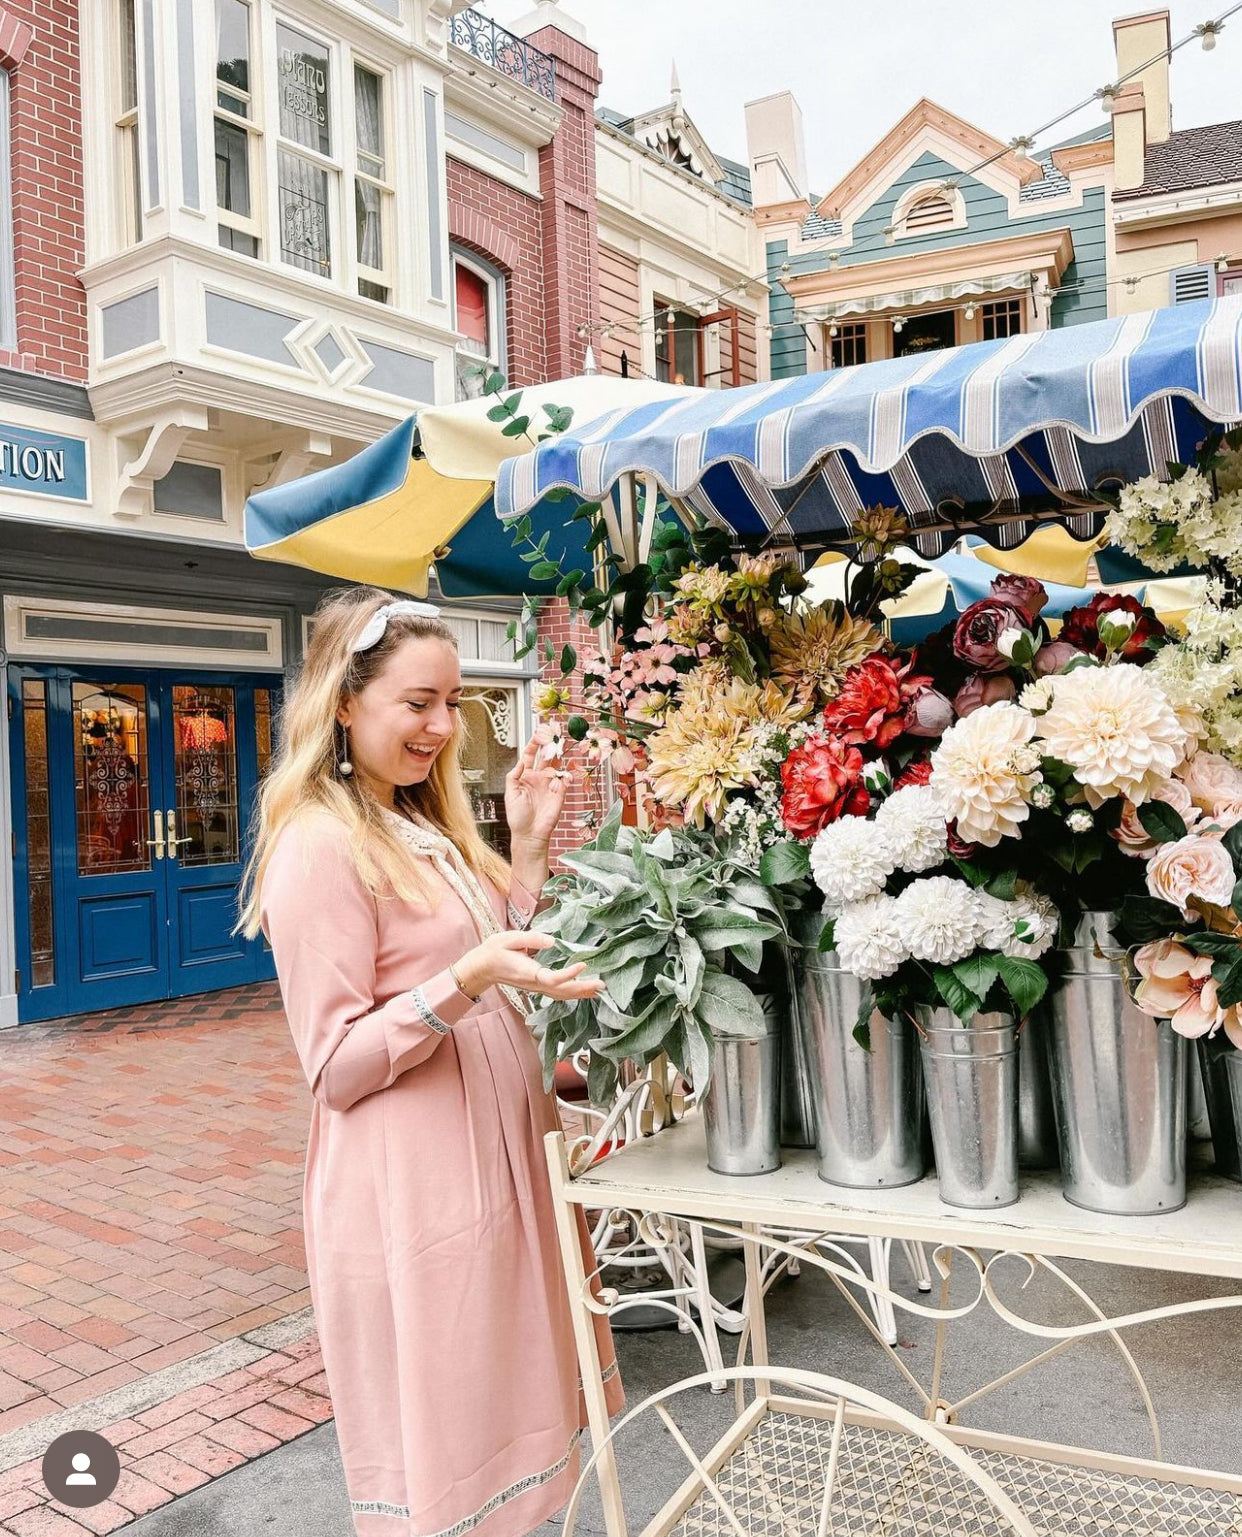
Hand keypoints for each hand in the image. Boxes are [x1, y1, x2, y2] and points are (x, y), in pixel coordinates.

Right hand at [456, 931, 603, 1001]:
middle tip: (602, 984)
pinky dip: (573, 993)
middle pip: (562, 991)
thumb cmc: (494, 950)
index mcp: (527, 972)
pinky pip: (558, 993)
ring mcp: (535, 988)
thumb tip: (553, 941)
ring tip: (599, 989)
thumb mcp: (509, 938)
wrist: (482, 967)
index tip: (583, 964)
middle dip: (583, 988)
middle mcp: (533, 984)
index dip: (569, 974)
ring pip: (561, 995)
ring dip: (581, 993)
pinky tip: (584, 990)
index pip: (551, 978)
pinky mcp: (537, 987)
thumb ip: (531, 939)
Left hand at [504, 737, 568, 849]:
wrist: (529, 834)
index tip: (536, 734)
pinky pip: (565, 780)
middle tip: (552, 735)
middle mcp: (538, 778)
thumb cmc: (517, 817)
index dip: (533, 745)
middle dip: (548, 745)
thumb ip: (514, 776)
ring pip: (556, 765)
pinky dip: (567, 774)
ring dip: (558, 756)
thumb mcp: (510, 794)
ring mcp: (550, 785)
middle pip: (545, 757)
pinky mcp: (559, 794)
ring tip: (560, 746)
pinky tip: (566, 772)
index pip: (529, 756)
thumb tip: (519, 762)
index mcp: (525, 776)